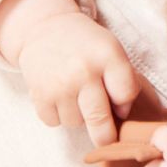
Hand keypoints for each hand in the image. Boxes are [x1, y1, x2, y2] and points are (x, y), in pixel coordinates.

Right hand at [16, 10, 140, 147]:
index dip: (125, 102)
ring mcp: (60, 86)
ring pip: (77, 123)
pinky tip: (60, 96)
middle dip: (106, 136)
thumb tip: (121, 115)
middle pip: (100, 119)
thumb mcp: (111, 49)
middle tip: (107, 138)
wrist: (45, 28)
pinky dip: (59, 115)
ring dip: (79, 117)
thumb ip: (123, 78)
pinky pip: (56, 122)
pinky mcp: (39, 96)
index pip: (126, 94)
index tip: (121, 104)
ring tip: (77, 95)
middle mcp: (84, 71)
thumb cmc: (86, 43)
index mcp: (108, 55)